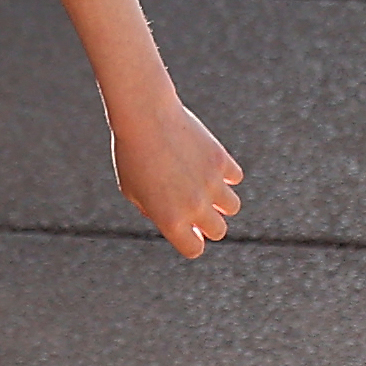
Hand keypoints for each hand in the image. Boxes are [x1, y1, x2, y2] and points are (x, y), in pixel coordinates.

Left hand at [111, 89, 244, 257]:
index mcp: (171, 221)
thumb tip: (180, 222)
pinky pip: (235, 177)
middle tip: (193, 202)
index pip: (194, 249)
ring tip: (202, 182)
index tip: (186, 228)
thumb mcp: (132, 189)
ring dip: (221, 199)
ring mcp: (211, 184)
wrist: (144, 116)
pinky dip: (225, 172)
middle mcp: (195, 207)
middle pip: (218, 230)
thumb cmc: (131, 153)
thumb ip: (155, 211)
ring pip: (232, 206)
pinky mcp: (221, 161)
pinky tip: (207, 162)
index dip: (191, 240)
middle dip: (207, 221)